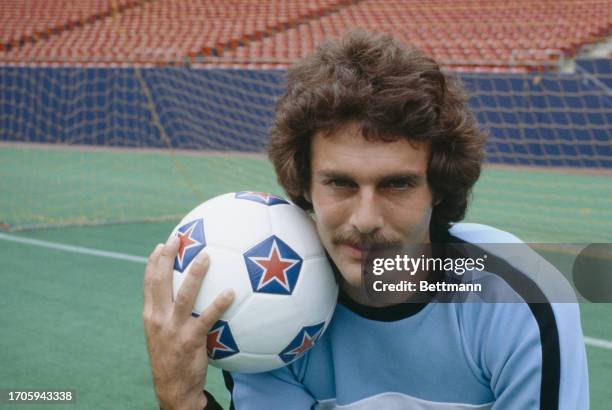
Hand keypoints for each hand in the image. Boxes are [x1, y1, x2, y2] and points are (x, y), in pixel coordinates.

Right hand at [143, 235, 234, 408]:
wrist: (173, 388)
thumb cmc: (172, 357)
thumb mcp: (162, 333)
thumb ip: (168, 312)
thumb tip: (183, 290)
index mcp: (150, 315)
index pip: (149, 283)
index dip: (154, 262)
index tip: (161, 244)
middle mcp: (158, 318)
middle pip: (160, 282)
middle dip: (167, 258)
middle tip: (178, 239)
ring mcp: (174, 328)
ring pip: (184, 295)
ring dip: (195, 274)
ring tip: (206, 256)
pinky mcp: (190, 339)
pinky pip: (207, 317)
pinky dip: (219, 303)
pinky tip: (231, 292)